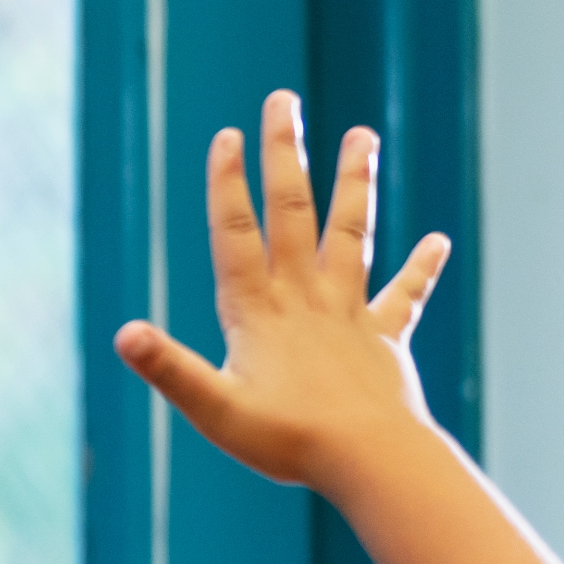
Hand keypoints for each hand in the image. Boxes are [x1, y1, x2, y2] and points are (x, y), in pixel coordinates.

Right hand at [113, 91, 451, 496]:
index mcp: (257, 312)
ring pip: (351, 235)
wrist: (373, 461)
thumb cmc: (288, 441)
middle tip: (284, 102)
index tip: (228, 135)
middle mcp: (305, 298)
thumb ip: (171, 368)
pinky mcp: (383, 339)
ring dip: (355, 184)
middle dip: (285, 156)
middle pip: (293, 213)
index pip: (236, 235)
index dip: (228, 186)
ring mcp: (348, 314)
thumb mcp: (214, 410)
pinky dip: (422, 267)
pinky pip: (403, 296)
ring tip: (362, 135)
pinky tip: (438, 240)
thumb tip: (124, 334)